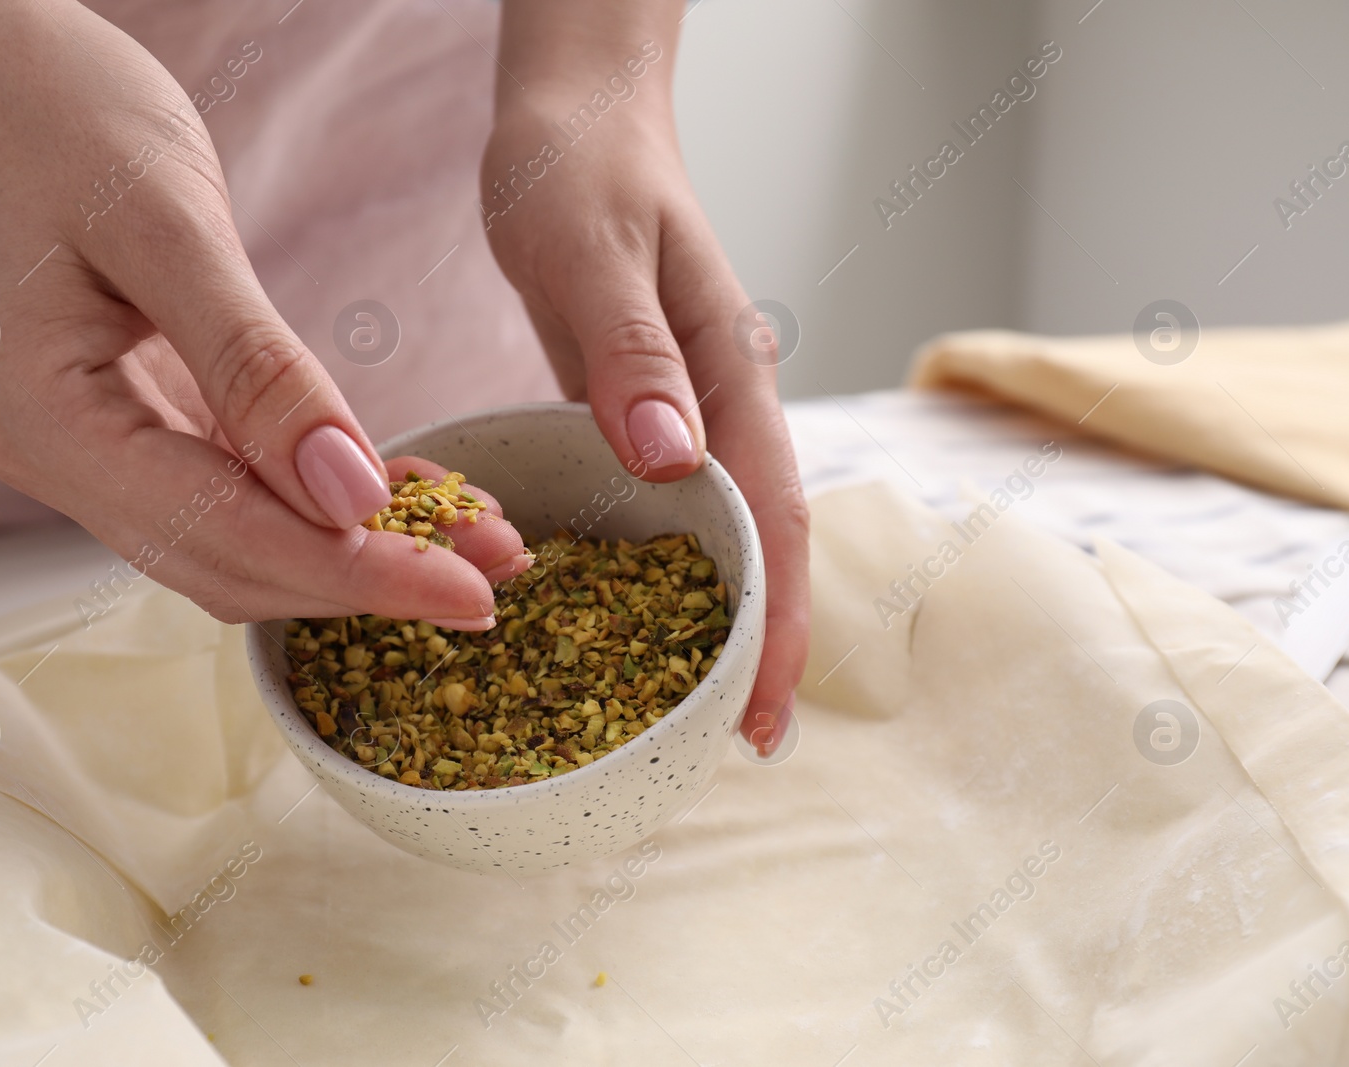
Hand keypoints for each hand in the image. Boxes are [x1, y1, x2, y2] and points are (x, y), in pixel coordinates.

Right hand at [0, 0, 530, 626]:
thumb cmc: (57, 111)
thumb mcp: (169, 227)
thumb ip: (257, 370)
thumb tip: (348, 494)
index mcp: (43, 422)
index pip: (222, 535)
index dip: (353, 575)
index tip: (466, 596)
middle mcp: (56, 456)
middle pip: (232, 561)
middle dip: (367, 577)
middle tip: (494, 577)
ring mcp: (89, 443)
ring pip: (239, 537)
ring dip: (354, 551)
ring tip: (472, 545)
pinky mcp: (130, 416)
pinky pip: (237, 485)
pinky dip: (321, 500)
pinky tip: (406, 492)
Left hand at [484, 6, 810, 753]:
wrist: (573, 117)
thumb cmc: (578, 169)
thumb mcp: (588, 249)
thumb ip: (628, 353)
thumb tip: (672, 461)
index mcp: (728, 369)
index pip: (773, 516)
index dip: (775, 620)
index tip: (763, 711)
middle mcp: (721, 401)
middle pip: (766, 542)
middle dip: (763, 645)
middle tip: (745, 745)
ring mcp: (686, 409)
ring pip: (724, 533)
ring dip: (722, 619)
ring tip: (700, 707)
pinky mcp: (642, 408)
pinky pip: (669, 507)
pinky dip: (670, 572)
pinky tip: (640, 617)